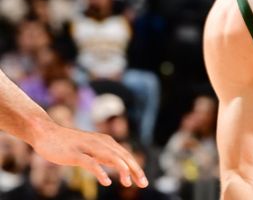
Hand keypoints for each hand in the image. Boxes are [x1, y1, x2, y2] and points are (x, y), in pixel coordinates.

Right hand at [31, 122, 147, 187]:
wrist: (46, 132)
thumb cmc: (69, 143)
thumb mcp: (91, 149)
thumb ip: (104, 155)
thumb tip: (118, 164)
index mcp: (105, 142)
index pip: (125, 156)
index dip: (136, 168)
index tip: (143, 181)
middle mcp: (100, 143)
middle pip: (122, 156)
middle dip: (135, 170)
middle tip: (144, 183)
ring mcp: (88, 147)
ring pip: (110, 157)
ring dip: (121, 169)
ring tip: (128, 182)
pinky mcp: (75, 153)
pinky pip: (90, 163)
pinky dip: (99, 171)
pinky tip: (106, 181)